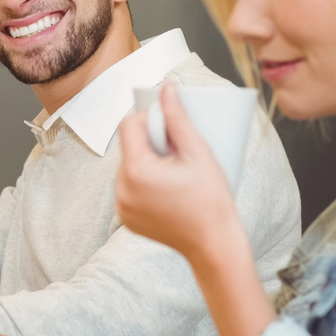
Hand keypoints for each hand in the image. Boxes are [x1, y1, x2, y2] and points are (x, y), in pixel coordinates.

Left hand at [116, 84, 243, 266]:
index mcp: (136, 171)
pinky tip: (168, 190)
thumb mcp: (199, 154)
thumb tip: (167, 90)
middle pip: (129, 146)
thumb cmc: (211, 202)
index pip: (128, 125)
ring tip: (176, 174)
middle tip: (179, 155)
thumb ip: (178, 119)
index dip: (150, 120)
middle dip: (151, 143)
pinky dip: (145, 183)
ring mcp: (121, 206)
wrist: (214, 245)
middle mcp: (121, 189)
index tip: (172, 129)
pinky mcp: (126, 218)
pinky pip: (129, 188)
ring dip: (148, 163)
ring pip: (129, 166)